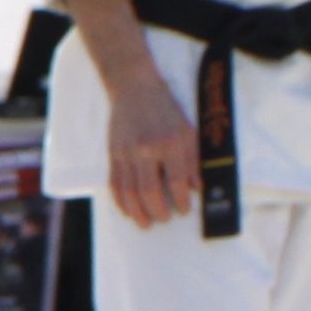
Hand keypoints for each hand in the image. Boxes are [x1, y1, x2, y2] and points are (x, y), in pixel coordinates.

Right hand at [107, 67, 200, 227]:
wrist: (135, 88)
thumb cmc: (166, 110)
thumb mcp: (188, 131)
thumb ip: (193, 160)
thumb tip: (196, 187)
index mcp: (171, 144)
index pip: (177, 182)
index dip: (181, 201)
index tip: (184, 210)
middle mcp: (147, 150)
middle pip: (150, 191)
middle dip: (158, 211)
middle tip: (163, 219)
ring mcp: (127, 152)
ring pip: (129, 191)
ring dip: (137, 211)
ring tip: (144, 223)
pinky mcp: (113, 152)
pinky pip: (115, 183)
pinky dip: (120, 200)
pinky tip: (127, 210)